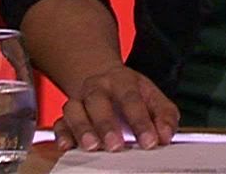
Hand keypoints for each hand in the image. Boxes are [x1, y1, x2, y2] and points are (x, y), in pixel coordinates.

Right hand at [52, 64, 177, 151]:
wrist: (103, 78)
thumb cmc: (132, 93)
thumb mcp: (153, 98)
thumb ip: (164, 116)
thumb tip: (166, 135)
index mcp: (123, 81)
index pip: (132, 99)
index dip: (141, 121)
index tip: (150, 141)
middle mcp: (97, 88)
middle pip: (98, 101)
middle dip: (107, 124)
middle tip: (116, 146)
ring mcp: (79, 100)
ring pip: (74, 110)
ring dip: (82, 129)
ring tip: (92, 147)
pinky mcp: (65, 117)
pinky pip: (59, 123)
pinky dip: (61, 135)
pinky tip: (68, 146)